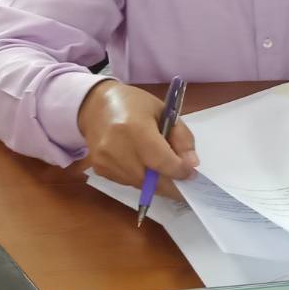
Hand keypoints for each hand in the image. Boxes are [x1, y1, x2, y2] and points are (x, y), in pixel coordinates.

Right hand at [77, 81, 197, 190]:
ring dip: (156, 183)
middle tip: (184, 180)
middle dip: (171, 183)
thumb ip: (182, 138)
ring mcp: (104, 162)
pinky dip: (141, 179)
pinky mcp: (99, 170)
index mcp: (135, 128)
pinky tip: (144, 165)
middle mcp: (116, 148)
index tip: (192, 174)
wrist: (96, 106)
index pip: (161, 161)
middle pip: (150, 179)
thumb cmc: (135, 105)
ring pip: (140, 184)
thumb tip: (192, 165)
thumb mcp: (165, 111)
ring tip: (164, 169)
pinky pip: (127, 183)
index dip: (179, 171)